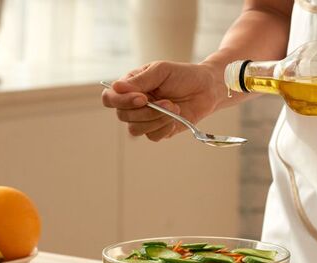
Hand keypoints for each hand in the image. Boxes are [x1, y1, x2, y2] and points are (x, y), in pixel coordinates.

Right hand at [101, 61, 222, 141]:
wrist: (206, 89)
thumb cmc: (183, 76)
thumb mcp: (161, 70)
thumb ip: (140, 80)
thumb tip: (116, 87)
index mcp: (130, 87)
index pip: (110, 98)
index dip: (121, 101)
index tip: (143, 98)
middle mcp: (133, 104)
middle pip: (122, 116)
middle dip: (146, 111)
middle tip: (168, 102)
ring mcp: (144, 119)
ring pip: (135, 129)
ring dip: (156, 120)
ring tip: (174, 108)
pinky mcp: (157, 130)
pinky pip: (152, 136)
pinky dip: (164, 128)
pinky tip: (175, 118)